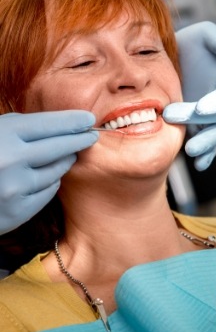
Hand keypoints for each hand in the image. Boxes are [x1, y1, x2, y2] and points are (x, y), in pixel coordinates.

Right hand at [0, 110, 97, 233]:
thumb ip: (19, 127)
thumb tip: (61, 125)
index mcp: (3, 135)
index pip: (49, 124)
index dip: (72, 121)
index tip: (88, 119)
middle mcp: (10, 160)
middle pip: (60, 147)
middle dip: (80, 139)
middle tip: (92, 135)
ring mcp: (15, 188)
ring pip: (57, 171)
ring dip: (65, 161)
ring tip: (69, 154)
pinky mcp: (18, 212)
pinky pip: (48, 191)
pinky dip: (51, 182)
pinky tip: (49, 176)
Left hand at [163, 21, 215, 170]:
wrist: (173, 61)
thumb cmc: (191, 45)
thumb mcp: (204, 34)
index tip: (201, 108)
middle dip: (198, 121)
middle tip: (172, 116)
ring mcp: (213, 118)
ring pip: (214, 135)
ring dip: (205, 145)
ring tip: (191, 151)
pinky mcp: (201, 128)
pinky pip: (207, 144)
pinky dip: (205, 156)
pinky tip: (199, 164)